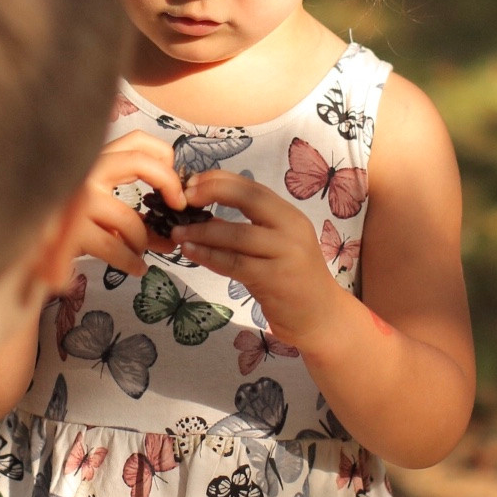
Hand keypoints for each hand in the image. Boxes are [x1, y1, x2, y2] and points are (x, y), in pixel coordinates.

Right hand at [72, 131, 186, 276]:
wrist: (31, 246)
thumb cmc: (68, 227)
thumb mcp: (103, 214)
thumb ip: (135, 217)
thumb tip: (170, 238)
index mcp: (94, 162)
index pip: (137, 139)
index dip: (164, 156)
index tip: (174, 182)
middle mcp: (85, 172)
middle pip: (139, 161)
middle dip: (168, 182)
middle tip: (177, 209)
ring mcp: (79, 200)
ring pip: (130, 220)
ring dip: (142, 242)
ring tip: (140, 253)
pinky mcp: (73, 230)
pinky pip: (115, 247)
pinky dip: (131, 261)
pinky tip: (137, 268)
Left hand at [169, 170, 348, 345]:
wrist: (320, 316)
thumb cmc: (291, 278)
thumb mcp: (276, 244)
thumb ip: (249, 226)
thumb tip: (202, 210)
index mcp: (290, 215)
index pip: (253, 187)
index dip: (220, 180)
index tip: (191, 183)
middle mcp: (292, 229)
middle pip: (249, 199)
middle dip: (212, 192)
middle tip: (182, 197)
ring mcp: (286, 254)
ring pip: (238, 235)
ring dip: (202, 232)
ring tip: (176, 232)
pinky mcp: (275, 279)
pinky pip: (235, 264)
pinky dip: (209, 256)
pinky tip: (190, 252)